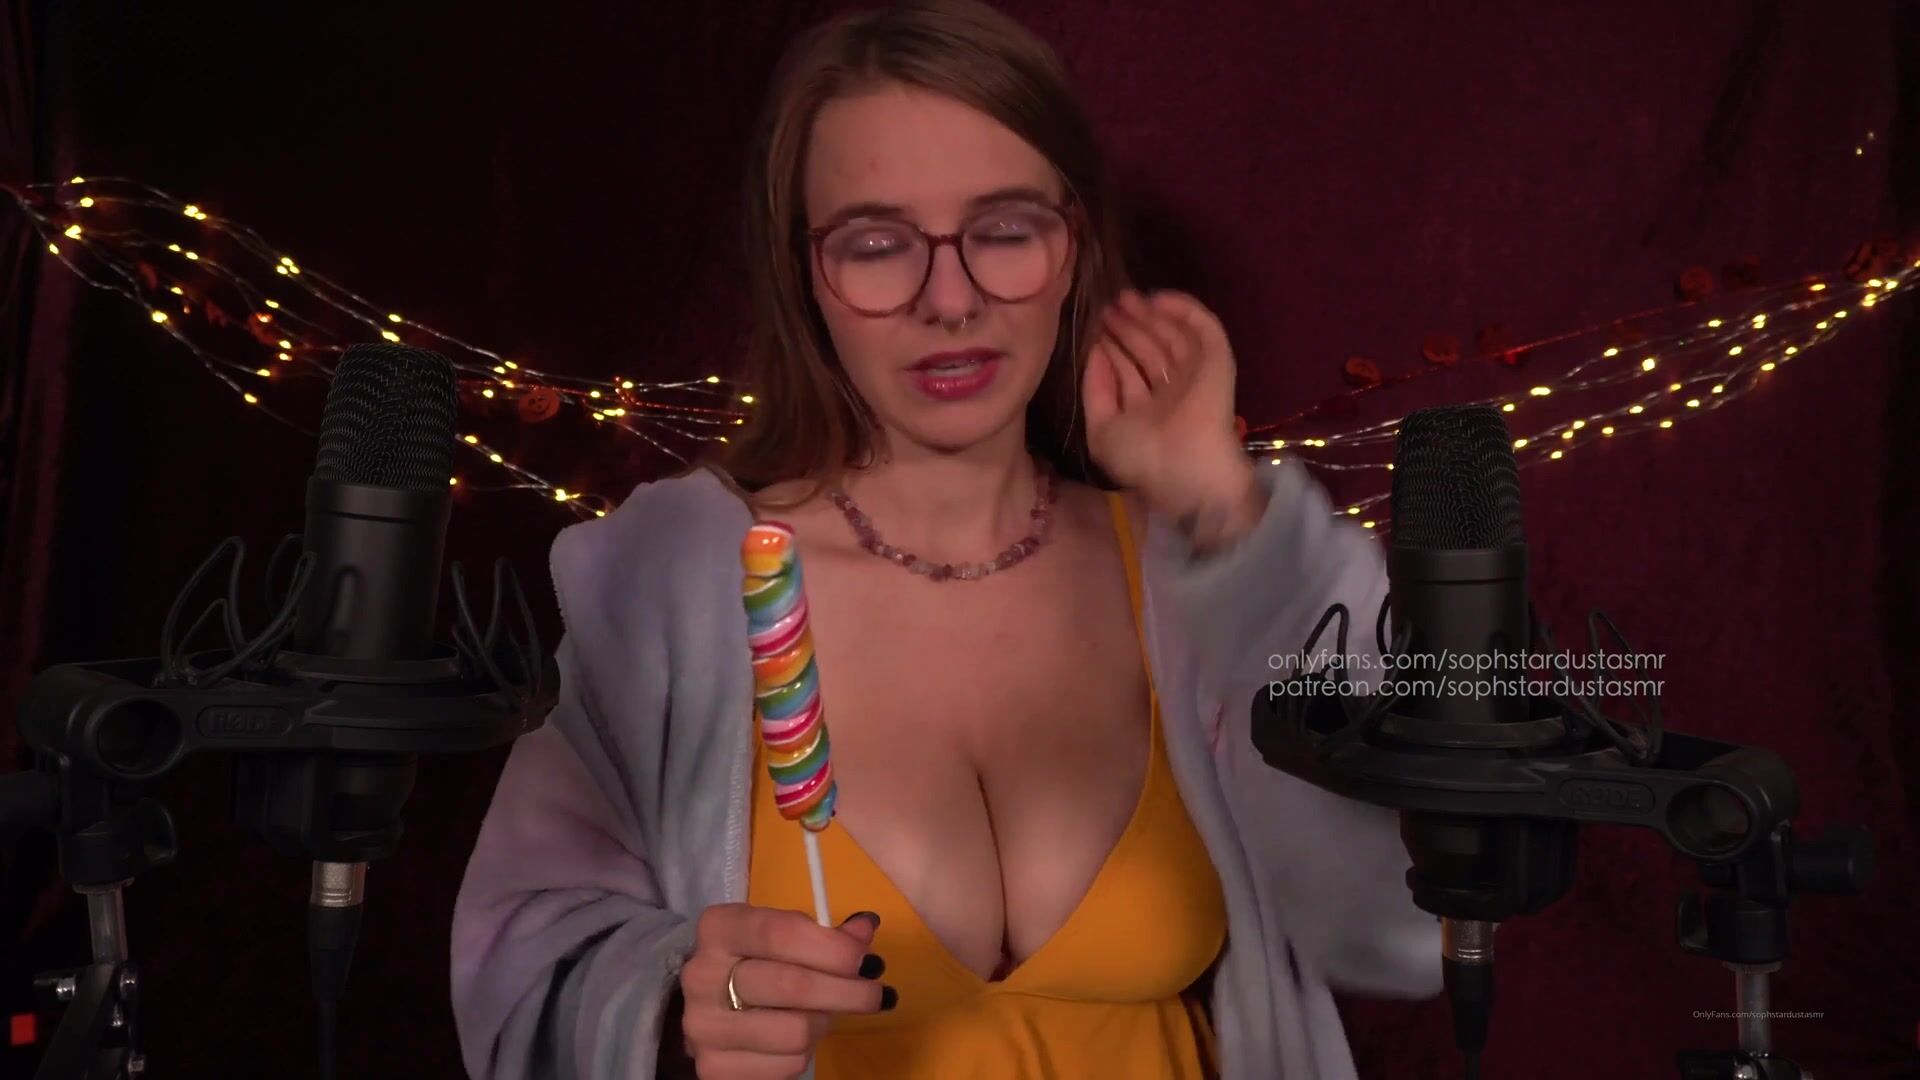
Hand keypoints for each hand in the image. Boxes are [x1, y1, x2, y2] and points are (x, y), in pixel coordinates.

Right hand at [675, 905, 889, 1078]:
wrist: (708, 1005)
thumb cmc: (754, 960)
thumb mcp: (781, 933)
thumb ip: (823, 932)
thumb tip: (865, 929)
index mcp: (719, 928)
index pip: (780, 934)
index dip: (832, 948)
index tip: (865, 960)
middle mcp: (702, 976)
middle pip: (793, 986)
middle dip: (847, 992)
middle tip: (875, 994)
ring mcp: (704, 1026)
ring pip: (796, 1032)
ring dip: (823, 1023)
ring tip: (824, 1013)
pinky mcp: (714, 1068)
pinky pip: (788, 1065)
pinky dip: (807, 1051)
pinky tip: (800, 1034)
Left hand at [1082, 288, 1264, 548]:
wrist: (1185, 467)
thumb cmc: (1141, 457)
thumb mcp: (1101, 430)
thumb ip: (1095, 390)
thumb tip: (1095, 352)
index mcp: (1148, 411)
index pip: (1129, 371)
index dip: (1112, 348)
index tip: (1095, 327)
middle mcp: (1171, 392)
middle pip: (1150, 350)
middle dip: (1129, 328)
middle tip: (1110, 306)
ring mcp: (1196, 374)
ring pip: (1172, 336)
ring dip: (1149, 316)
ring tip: (1125, 299)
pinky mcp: (1218, 361)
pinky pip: (1204, 328)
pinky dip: (1183, 310)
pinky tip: (1157, 299)